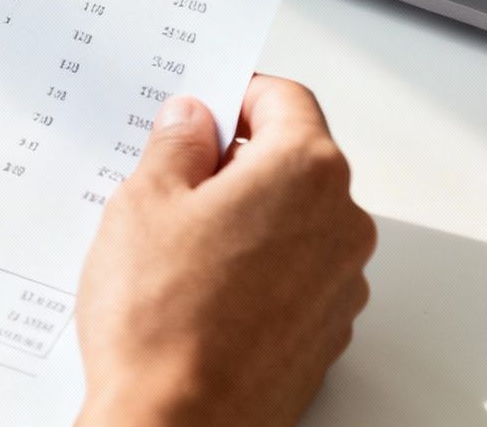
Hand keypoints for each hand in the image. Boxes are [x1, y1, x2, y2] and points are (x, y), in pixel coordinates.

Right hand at [75, 76, 375, 426]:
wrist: (177, 426)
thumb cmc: (163, 321)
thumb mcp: (145, 201)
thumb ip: (176, 144)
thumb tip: (192, 122)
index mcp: (306, 172)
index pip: (284, 99)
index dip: (236, 93)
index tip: (202, 107)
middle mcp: (341, 224)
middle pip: (294, 161)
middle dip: (237, 160)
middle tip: (173, 178)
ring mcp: (339, 285)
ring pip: (294, 221)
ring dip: (246, 218)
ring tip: (177, 246)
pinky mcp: (324, 333)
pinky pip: (294, 276)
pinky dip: (256, 269)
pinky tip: (199, 289)